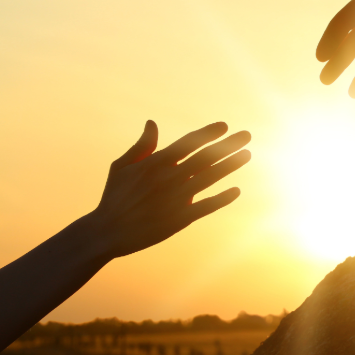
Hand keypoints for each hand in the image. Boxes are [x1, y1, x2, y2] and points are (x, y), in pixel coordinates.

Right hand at [85, 121, 250, 258]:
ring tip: (247, 155)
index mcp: (155, 163)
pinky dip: (222, 199)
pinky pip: (206, 207)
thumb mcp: (122, 166)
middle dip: (228, 145)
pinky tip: (236, 191)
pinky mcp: (179, 219)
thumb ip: (142, 146)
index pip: (188, 143)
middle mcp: (168, 178)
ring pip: (209, 178)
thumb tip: (152, 122)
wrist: (107, 232)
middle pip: (205, 157)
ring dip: (230, 166)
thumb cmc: (114, 196)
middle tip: (247, 135)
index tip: (224, 125)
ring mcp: (175, 199)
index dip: (208, 133)